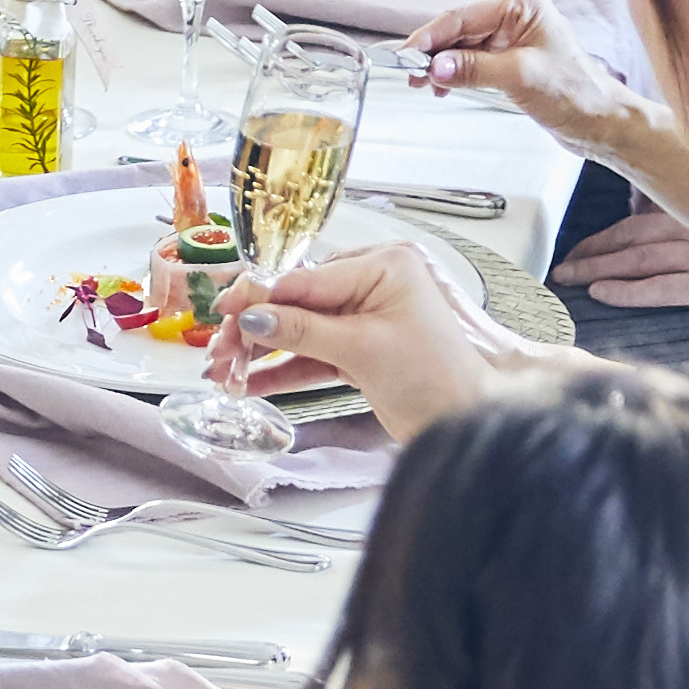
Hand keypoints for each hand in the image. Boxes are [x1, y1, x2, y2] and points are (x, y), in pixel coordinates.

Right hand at [208, 230, 509, 439]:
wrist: (468, 422)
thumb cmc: (439, 377)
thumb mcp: (363, 348)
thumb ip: (304, 331)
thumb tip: (255, 317)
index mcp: (384, 266)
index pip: (306, 278)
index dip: (260, 296)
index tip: (224, 309)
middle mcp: (375, 285)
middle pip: (297, 302)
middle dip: (254, 328)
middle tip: (219, 348)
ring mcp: (367, 317)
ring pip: (300, 330)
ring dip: (262, 351)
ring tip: (225, 369)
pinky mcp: (362, 350)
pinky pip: (313, 353)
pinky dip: (285, 368)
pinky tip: (252, 381)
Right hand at [408, 0, 634, 153]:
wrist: (601, 123)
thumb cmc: (577, 94)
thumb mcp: (519, 77)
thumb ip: (473, 68)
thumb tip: (436, 66)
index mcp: (523, 7)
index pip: (463, 17)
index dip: (430, 36)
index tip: (406, 54)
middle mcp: (517, 19)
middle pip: (460, 31)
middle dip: (433, 53)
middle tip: (409, 73)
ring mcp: (514, 41)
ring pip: (463, 48)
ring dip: (441, 66)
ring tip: (423, 84)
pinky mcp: (512, 63)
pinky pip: (473, 63)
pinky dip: (455, 75)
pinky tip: (445, 87)